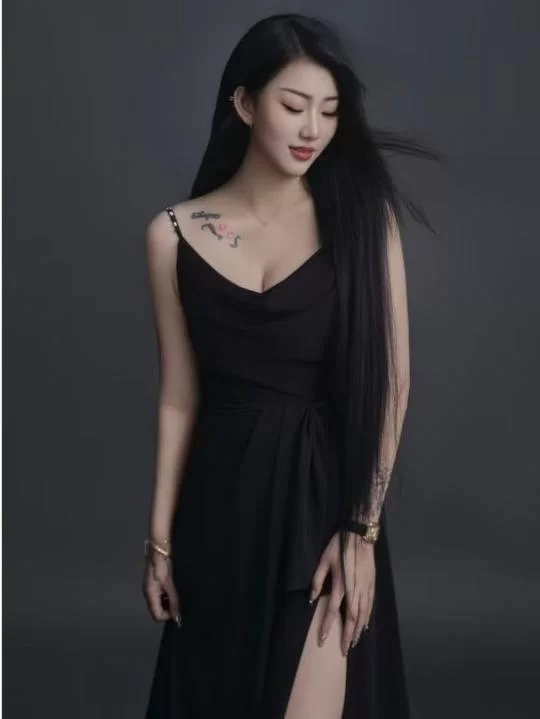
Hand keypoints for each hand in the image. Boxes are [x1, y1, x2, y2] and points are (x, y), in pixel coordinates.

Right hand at [142, 550, 181, 627]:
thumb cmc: (164, 562)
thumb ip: (174, 600)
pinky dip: (171, 591)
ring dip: (172, 598)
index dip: (169, 615)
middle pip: (159, 608)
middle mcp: (150, 590)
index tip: (180, 610)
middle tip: (182, 600)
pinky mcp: (158, 577)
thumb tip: (177, 617)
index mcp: (150, 593)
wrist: (161, 543)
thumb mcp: (170, 583)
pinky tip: (179, 584)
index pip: (157, 615)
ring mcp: (153, 583)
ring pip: (163, 599)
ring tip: (182, 591)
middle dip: (171, 607)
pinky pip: (164, 590)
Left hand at [309, 531, 374, 655]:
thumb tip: (312, 599)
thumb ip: (317, 581)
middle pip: (352, 619)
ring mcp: (365, 588)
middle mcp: (355, 591)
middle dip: (347, 636)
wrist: (360, 535)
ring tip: (353, 642)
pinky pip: (370, 606)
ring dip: (357, 630)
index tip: (322, 641)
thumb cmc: (339, 546)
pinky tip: (365, 625)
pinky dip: (367, 618)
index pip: (333, 612)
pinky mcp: (372, 584)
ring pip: (363, 615)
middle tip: (344, 650)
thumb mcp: (324, 560)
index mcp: (341, 585)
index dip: (327, 627)